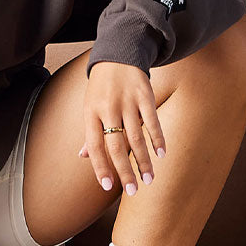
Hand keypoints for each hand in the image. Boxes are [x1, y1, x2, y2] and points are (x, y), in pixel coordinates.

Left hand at [79, 61, 165, 195]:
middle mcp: (108, 109)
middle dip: (125, 171)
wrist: (118, 55)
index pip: (94, 145)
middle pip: (117, 145)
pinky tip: (161, 154)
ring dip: (143, 161)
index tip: (107, 187)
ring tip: (149, 179)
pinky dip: (157, 139)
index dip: (100, 167)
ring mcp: (127, 102)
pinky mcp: (144, 96)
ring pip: (136, 137)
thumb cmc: (102, 87)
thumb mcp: (90, 106)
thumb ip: (90, 132)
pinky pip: (152, 121)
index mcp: (91, 113)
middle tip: (133, 191)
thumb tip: (83, 156)